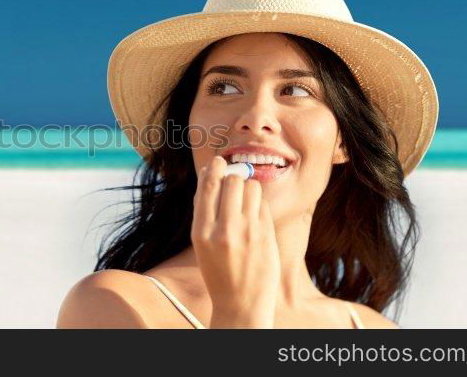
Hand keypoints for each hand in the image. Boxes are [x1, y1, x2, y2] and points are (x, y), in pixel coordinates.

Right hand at [192, 155, 279, 327]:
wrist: (240, 304)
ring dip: (249, 189)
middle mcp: (223, 230)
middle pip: (233, 181)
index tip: (218, 161)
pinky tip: (255, 220)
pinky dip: (259, 207)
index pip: (208, 186)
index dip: (214, 168)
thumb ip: (205, 211)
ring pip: (252, 188)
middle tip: (234, 183)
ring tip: (245, 203)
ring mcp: (247, 233)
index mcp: (200, 232)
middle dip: (234, 178)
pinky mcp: (266, 236)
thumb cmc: (218, 271)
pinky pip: (263, 206)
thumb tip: (210, 173)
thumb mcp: (201, 243)